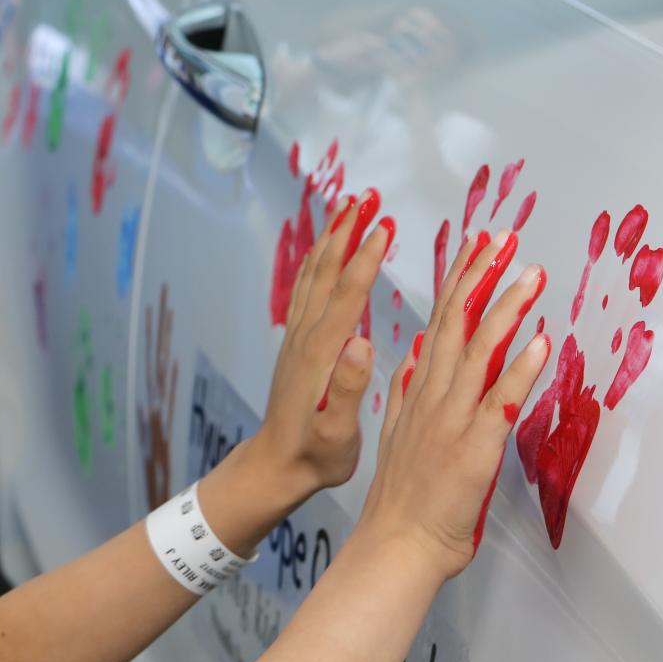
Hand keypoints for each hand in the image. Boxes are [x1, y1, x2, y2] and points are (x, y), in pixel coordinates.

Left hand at [248, 189, 393, 496]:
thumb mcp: (338, 433)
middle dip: (347, 230)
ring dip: (332, 238)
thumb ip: (348, 389)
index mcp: (322, 352)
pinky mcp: (295, 343)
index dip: (366, 257)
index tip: (385, 223)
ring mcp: (297, 336)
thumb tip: (360, 343)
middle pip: (326, 270)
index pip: (347, 293)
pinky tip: (327, 250)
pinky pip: (307, 289)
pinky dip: (319, 261)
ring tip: (349, 208)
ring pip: (313, 274)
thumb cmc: (316, 455)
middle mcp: (306, 335)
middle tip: (366, 195)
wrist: (278, 466)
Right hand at [358, 227, 549, 578]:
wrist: (396, 543)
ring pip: (479, 352)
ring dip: (506, 309)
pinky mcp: (473, 447)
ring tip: (530, 274)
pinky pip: (499, 402)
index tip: (477, 246)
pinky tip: (540, 342)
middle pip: (456, 322)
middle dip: (481, 275)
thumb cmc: (402, 498)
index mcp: (418, 391)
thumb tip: (413, 354)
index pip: (440, 321)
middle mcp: (432, 396)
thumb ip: (405, 391)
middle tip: (503, 238)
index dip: (460, 280)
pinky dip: (519, 370)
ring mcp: (451, 419)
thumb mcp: (397, 432)